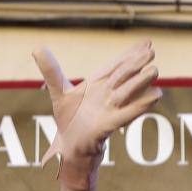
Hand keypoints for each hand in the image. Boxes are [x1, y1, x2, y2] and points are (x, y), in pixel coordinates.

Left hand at [32, 40, 160, 189]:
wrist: (70, 148)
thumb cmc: (69, 120)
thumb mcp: (59, 92)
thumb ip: (51, 70)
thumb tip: (37, 47)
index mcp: (97, 85)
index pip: (115, 65)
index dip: (129, 54)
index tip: (146, 42)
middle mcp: (107, 96)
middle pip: (123, 76)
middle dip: (136, 63)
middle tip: (152, 50)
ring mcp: (109, 111)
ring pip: (127, 93)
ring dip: (140, 82)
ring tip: (154, 70)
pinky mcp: (107, 126)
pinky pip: (126, 114)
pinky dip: (139, 106)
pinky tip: (155, 96)